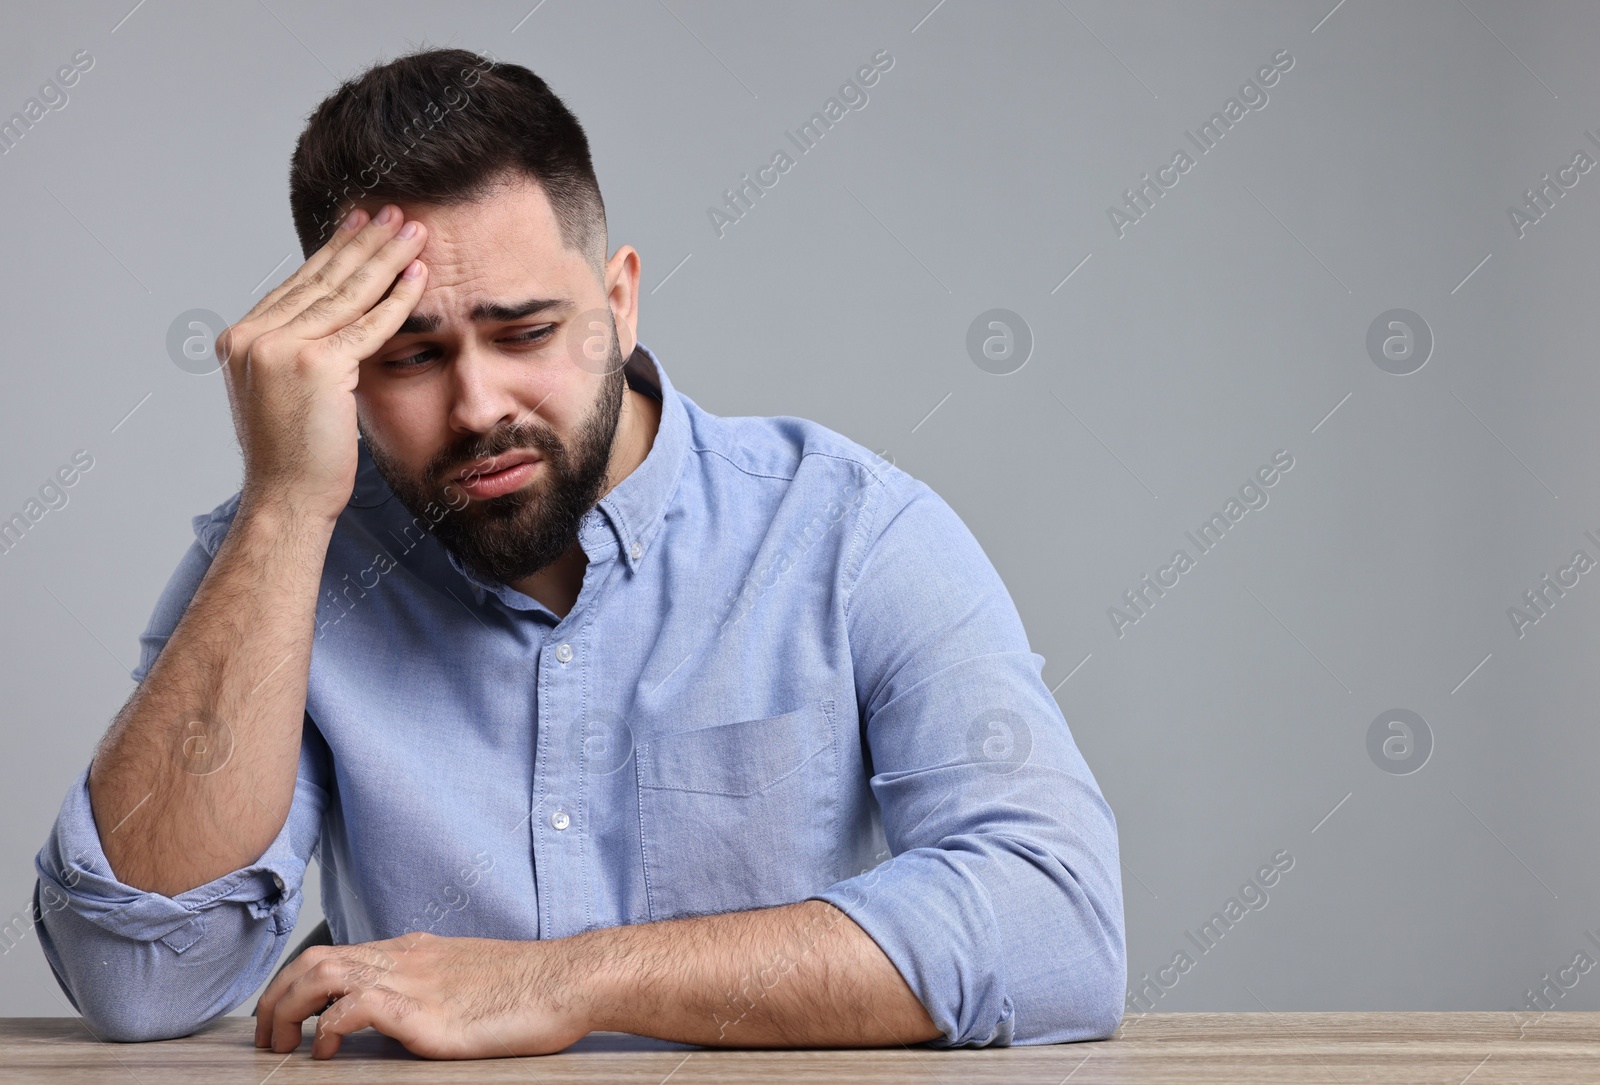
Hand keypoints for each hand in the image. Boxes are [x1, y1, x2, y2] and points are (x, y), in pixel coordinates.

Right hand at [217, 204, 428, 527]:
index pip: (297, 284)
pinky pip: (368, 324)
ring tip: (413, 230)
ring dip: (385, 258)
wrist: (286, 500)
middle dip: (362, 242)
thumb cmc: (293, 458)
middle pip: (322, 279)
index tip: (359, 224)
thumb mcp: (282, 394)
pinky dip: (398, 298)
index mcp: (241, 339)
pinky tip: (419, 275)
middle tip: (392, 212)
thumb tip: (325, 326)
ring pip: (347, 293)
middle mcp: (255, 337)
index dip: (333, 252)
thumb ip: (295, 355)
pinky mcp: (317, 366)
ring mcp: (282, 349)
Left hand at [252, 931, 592, 1059]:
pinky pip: (354, 1007)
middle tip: (268, 1038)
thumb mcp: (470, 981)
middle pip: (315, 958)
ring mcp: (414, 980)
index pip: (337, 952)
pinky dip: (328, 1029)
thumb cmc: (533, 988)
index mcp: (416, 950)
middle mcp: (407, 957)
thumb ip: (432, 991)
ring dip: (287, 1009)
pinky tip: (326, 1053)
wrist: (569, 980)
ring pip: (322, 973)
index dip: (298, 985)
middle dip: (276, 997)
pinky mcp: (424, 1010)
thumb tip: (403, 1017)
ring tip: (282, 1045)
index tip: (286, 1019)